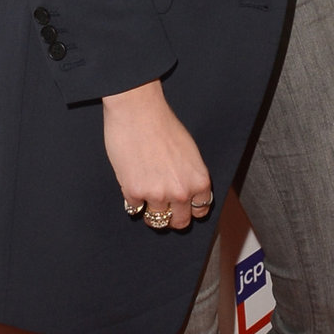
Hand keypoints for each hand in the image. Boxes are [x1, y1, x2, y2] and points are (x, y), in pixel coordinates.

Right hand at [101, 82, 212, 230]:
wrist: (138, 112)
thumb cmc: (163, 125)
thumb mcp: (189, 152)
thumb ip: (189, 175)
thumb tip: (185, 191)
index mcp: (199, 181)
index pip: (200, 210)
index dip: (191, 209)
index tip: (183, 208)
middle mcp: (181, 192)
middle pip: (180, 222)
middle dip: (172, 217)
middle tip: (163, 208)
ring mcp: (157, 195)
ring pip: (156, 220)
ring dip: (151, 210)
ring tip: (146, 194)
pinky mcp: (134, 193)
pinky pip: (134, 208)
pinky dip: (133, 199)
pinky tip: (132, 181)